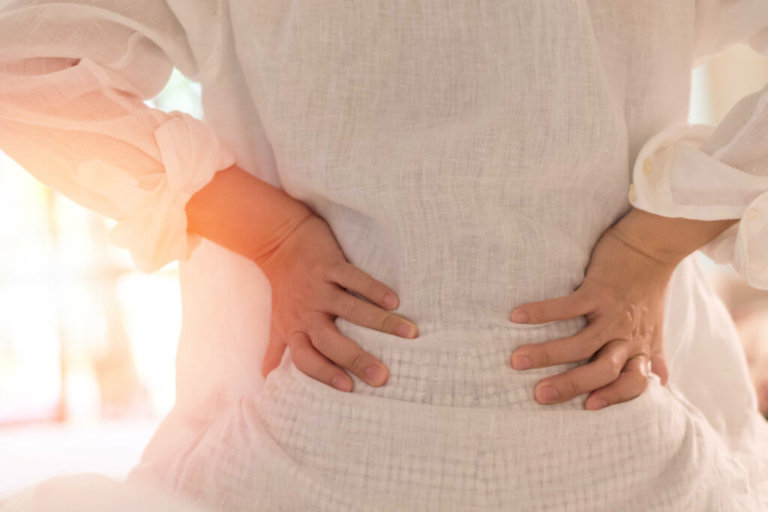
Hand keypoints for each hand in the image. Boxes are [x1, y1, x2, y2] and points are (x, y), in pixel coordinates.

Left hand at [254, 213, 418, 391]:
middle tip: (383, 376)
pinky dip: (375, 289)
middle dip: (357, 360)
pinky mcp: (329, 265)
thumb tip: (265, 378)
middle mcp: (307, 312)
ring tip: (409, 334)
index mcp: (295, 329)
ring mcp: (318, 288)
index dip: (324, 374)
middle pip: (331, 342)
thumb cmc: (284, 287)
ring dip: (382, 323)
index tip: (349, 388)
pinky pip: (354, 278)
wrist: (279, 240)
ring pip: (352, 310)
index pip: (306, 359)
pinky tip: (395, 301)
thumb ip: (276, 349)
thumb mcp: (278, 320)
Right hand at [507, 224, 674, 410]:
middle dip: (569, 385)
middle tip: (539, 395)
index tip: (587, 408)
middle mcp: (626, 336)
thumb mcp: (655, 326)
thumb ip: (653, 355)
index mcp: (639, 347)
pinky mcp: (598, 291)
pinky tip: (517, 317)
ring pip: (580, 344)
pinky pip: (567, 307)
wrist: (652, 247)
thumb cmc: (649, 289)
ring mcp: (612, 314)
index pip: (632, 383)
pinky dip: (542, 313)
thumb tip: (661, 382)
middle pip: (601, 370)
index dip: (613, 397)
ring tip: (517, 362)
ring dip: (547, 355)